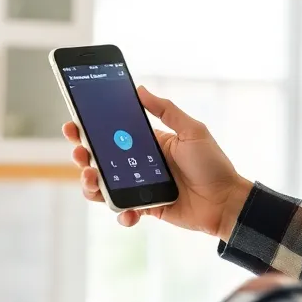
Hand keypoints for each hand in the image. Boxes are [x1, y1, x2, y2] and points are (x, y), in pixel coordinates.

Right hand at [62, 86, 251, 239]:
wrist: (227, 202)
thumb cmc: (214, 164)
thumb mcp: (193, 131)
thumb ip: (166, 111)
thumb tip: (140, 89)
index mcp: (149, 143)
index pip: (113, 133)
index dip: (90, 128)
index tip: (74, 123)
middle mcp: (140, 164)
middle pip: (102, 159)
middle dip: (84, 155)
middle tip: (80, 153)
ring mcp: (141, 187)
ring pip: (105, 186)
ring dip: (92, 184)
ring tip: (91, 180)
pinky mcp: (147, 208)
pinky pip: (125, 210)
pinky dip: (120, 212)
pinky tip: (126, 212)